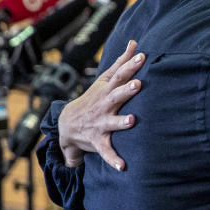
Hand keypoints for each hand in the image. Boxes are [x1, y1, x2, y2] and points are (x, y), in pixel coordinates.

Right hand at [59, 40, 143, 170]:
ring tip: (133, 120)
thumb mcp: (105, 79)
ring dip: (121, 122)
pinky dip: (113, 159)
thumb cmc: (94, 98)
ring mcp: (100, 123)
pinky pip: (106, 151)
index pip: (119, 75)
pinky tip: (123, 167)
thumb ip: (121, 62)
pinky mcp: (99, 141)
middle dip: (126, 90)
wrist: (67, 124)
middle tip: (138, 84)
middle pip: (116, 96)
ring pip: (111, 123)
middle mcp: (104, 105)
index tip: (142, 56)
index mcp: (107, 90)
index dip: (130, 65)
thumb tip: (135, 42)